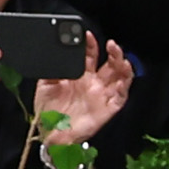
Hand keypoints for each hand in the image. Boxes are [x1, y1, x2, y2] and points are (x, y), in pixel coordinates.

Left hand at [31, 42, 133, 157]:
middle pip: (110, 65)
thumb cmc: (48, 111)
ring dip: (122, 67)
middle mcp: (94, 84)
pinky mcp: (108, 109)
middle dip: (113, 53)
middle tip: (111, 44)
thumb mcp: (45, 84)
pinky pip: (120, 97)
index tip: (86, 35)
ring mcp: (102, 96)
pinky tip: (123, 79)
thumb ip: (52, 69)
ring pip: (120, 78)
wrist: (51, 132)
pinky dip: (124, 87)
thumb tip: (53, 54)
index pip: (90, 56)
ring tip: (121, 58)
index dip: (91, 45)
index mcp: (80, 76)